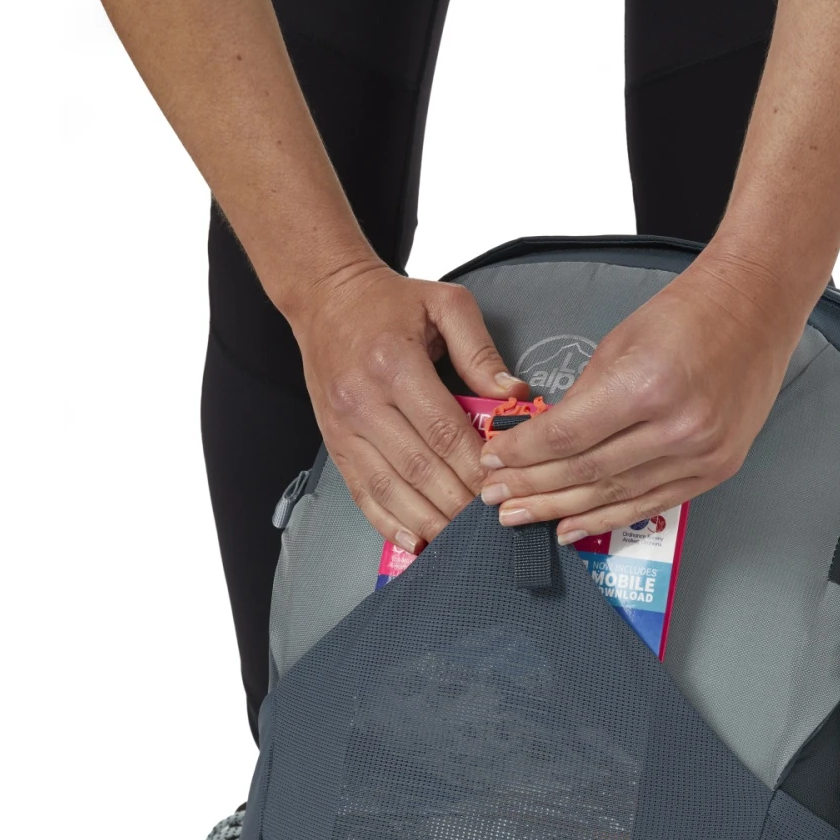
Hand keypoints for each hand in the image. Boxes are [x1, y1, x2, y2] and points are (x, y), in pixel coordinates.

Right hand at [289, 260, 527, 551]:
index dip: (476, 467)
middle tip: (490, 524)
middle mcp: (363, 400)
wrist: (326, 297)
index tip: (503, 488)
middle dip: (457, 502)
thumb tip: (514, 397)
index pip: (444, 431)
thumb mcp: (445, 305)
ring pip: (389, 489)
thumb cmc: (389, 303)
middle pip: (419, 468)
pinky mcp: (335, 444)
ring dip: (427, 521)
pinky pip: (362, 494)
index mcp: (394, 363)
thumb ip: (481, 351)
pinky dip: (389, 523)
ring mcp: (344, 427)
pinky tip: (415, 542)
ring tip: (459, 542)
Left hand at [475, 252, 806, 541]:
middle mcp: (677, 426)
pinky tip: (573, 527)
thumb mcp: (619, 343)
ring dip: (562, 510)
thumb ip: (582, 398)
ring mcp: (701, 454)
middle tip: (495, 498)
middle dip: (533, 487)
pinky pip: (651, 503)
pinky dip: (609, 518)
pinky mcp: (716, 469)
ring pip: (615, 495)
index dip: (523, 454)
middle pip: (587, 471)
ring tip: (522, 517)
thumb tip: (541, 441)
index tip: (493, 460)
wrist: (756, 308)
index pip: (567, 435)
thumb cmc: (688, 314)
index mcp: (646, 385)